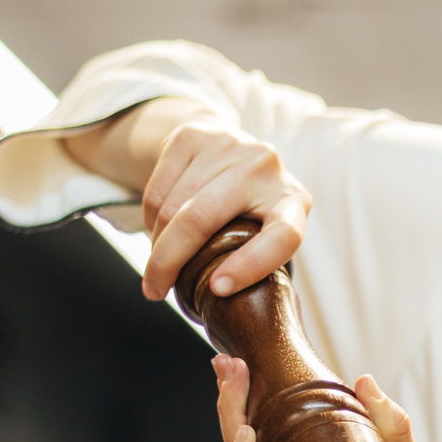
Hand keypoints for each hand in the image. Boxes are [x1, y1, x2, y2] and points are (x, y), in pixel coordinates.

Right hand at [142, 117, 311, 302]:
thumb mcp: (265, 233)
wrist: (231, 148)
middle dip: (169, 261)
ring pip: (172, 205)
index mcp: (293, 201)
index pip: (281, 237)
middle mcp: (265, 167)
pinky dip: (149, 218)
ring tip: (157, 261)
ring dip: (156, 243)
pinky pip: (157, 188)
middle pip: (202, 219)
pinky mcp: (194, 135)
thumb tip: (217, 305)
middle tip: (154, 291)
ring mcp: (229, 146)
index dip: (251, 266)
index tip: (217, 289)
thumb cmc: (251, 208)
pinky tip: (156, 230)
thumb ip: (253, 259)